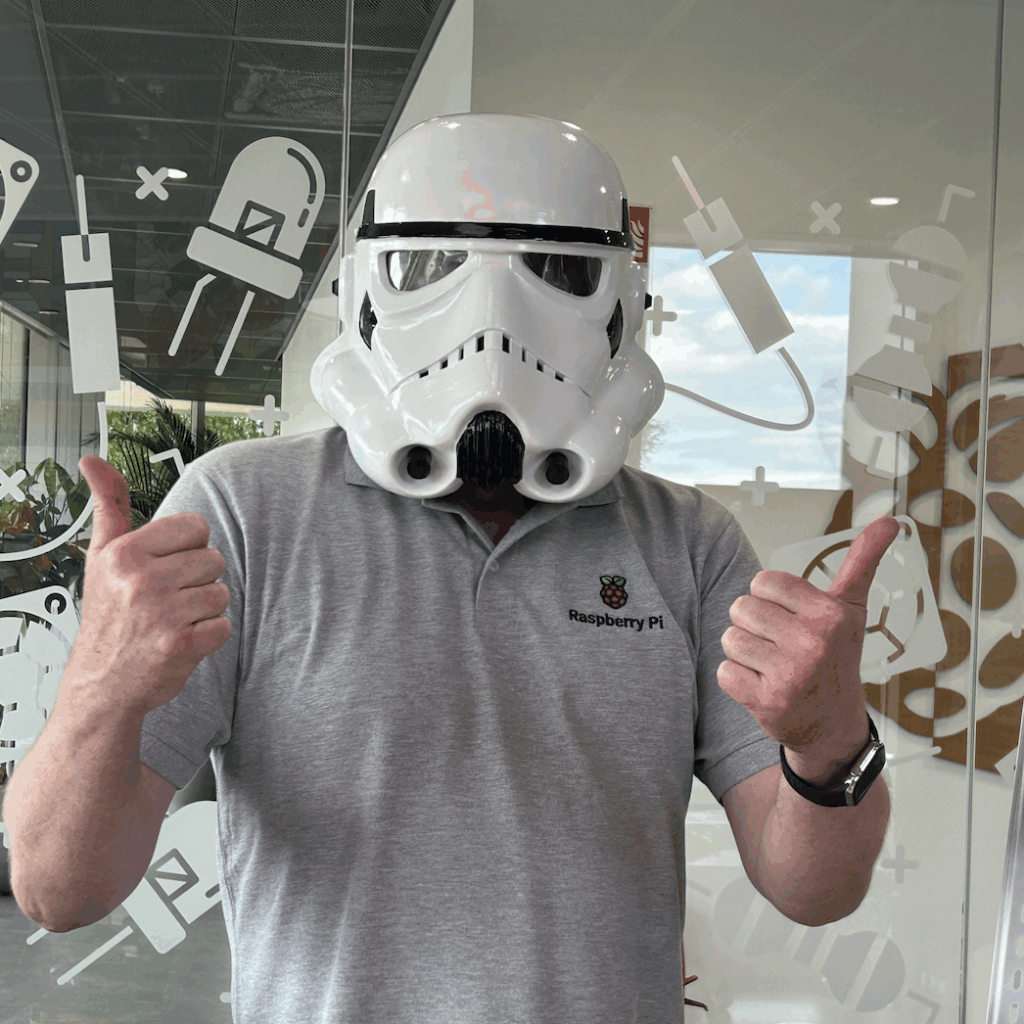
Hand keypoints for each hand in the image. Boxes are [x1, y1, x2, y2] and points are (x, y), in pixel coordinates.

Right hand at [65, 456, 232, 715]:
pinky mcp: (183, 645)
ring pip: (222, 592)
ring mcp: (163, 614)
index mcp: (124, 554)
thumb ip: (109, 506)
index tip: (165, 567)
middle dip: (197, 580)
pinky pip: (224, 625)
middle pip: (213, 560)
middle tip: (166, 600)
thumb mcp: (101, 557)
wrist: (101, 685)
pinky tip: (180, 641)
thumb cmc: (108, 617)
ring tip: (172, 620)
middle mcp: (141, 581)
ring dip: (204, 609)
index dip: (187, 548)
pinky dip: (209, 636)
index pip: (196, 526)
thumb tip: (94, 461)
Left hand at [716, 518, 899, 768]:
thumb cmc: (836, 658)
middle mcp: (813, 642)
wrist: (833, 726)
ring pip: (729, 638)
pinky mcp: (768, 702)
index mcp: (830, 613)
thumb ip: (862, 561)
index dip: (770, 598)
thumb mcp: (852, 609)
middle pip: (741, 608)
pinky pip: (724, 671)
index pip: (762, 581)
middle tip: (781, 645)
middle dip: (754, 625)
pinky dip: (737, 679)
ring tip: (771, 665)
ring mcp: (791, 674)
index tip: (792, 618)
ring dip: (743, 652)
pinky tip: (764, 686)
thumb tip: (889, 520)